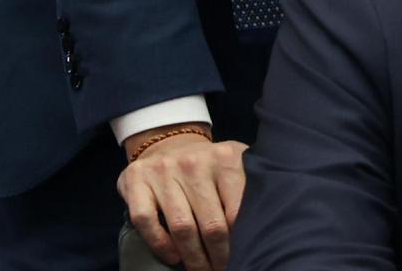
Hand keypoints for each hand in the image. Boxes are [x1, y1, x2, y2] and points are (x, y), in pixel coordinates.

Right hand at [117, 127, 247, 269]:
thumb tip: (266, 226)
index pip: (237, 212)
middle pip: (211, 226)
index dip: (240, 243)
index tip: (244, 256)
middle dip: (218, 257)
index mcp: (225, 158)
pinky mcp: (135, 179)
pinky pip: (146, 221)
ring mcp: (162, 169)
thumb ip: (250, 190)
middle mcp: (193, 161)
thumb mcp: (235, 166)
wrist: (169, 143)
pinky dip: (160, 244)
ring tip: (202, 270)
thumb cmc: (209, 166)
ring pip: (181, 227)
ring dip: (193, 258)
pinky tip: (173, 256)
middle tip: (222, 269)